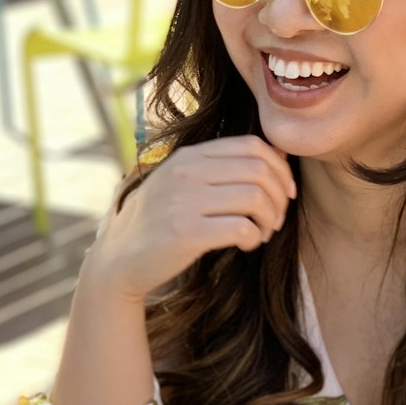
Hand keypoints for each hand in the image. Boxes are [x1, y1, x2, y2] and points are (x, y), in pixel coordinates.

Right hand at [87, 136, 296, 301]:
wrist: (119, 258)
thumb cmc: (161, 222)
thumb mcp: (182, 183)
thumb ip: (218, 169)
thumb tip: (276, 158)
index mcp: (190, 156)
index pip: (253, 146)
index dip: (280, 169)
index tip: (286, 192)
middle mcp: (186, 172)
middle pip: (260, 170)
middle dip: (280, 198)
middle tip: (275, 220)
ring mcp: (183, 201)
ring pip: (255, 197)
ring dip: (270, 219)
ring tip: (262, 233)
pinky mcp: (185, 232)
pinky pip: (241, 228)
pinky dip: (254, 238)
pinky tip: (246, 244)